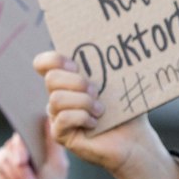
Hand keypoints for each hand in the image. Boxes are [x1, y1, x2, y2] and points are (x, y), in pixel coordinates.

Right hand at [0, 127, 65, 178]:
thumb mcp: (57, 166)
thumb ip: (53, 143)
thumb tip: (48, 118)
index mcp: (44, 142)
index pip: (38, 124)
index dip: (33, 122)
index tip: (32, 126)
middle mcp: (29, 144)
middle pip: (21, 133)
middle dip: (22, 150)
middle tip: (24, 162)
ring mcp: (14, 152)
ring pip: (11, 147)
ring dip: (19, 167)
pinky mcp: (1, 161)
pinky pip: (2, 158)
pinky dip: (10, 171)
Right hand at [33, 51, 178, 178]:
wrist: (134, 139)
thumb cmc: (127, 110)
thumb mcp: (118, 82)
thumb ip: (108, 65)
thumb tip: (112, 39)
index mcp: (68, 80)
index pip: (44, 63)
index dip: (54, 59)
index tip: (75, 65)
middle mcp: (58, 96)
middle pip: (51, 79)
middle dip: (77, 83)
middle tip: (97, 92)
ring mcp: (57, 116)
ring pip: (56, 100)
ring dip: (84, 103)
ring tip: (100, 110)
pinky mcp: (60, 134)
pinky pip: (63, 119)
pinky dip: (82, 118)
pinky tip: (95, 124)